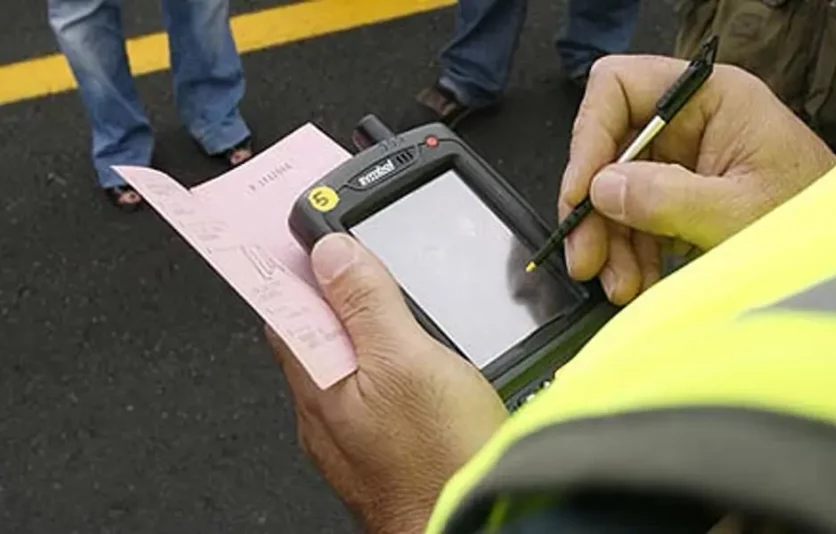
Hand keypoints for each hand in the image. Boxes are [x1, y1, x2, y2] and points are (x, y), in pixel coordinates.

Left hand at [267, 233, 507, 532]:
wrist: (466, 525)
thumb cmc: (438, 463)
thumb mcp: (408, 361)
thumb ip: (368, 304)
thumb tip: (331, 251)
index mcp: (317, 376)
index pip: (283, 302)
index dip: (295, 261)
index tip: (305, 229)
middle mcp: (323, 407)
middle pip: (312, 329)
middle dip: (330, 289)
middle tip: (352, 249)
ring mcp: (350, 430)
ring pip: (343, 360)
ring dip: (359, 325)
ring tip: (384, 293)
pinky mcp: (381, 445)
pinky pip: (369, 389)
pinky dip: (383, 361)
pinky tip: (413, 358)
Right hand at [560, 55, 835, 304]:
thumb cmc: (816, 222)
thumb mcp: (738, 214)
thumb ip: (668, 198)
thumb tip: (601, 189)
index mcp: (712, 96)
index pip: (620, 87)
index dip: (591, 137)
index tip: (583, 192)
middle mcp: (693, 120)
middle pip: (611, 146)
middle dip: (596, 207)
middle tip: (587, 257)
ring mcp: (688, 159)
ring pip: (619, 189)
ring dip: (612, 240)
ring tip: (619, 284)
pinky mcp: (688, 196)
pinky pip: (639, 217)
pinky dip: (631, 253)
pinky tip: (636, 282)